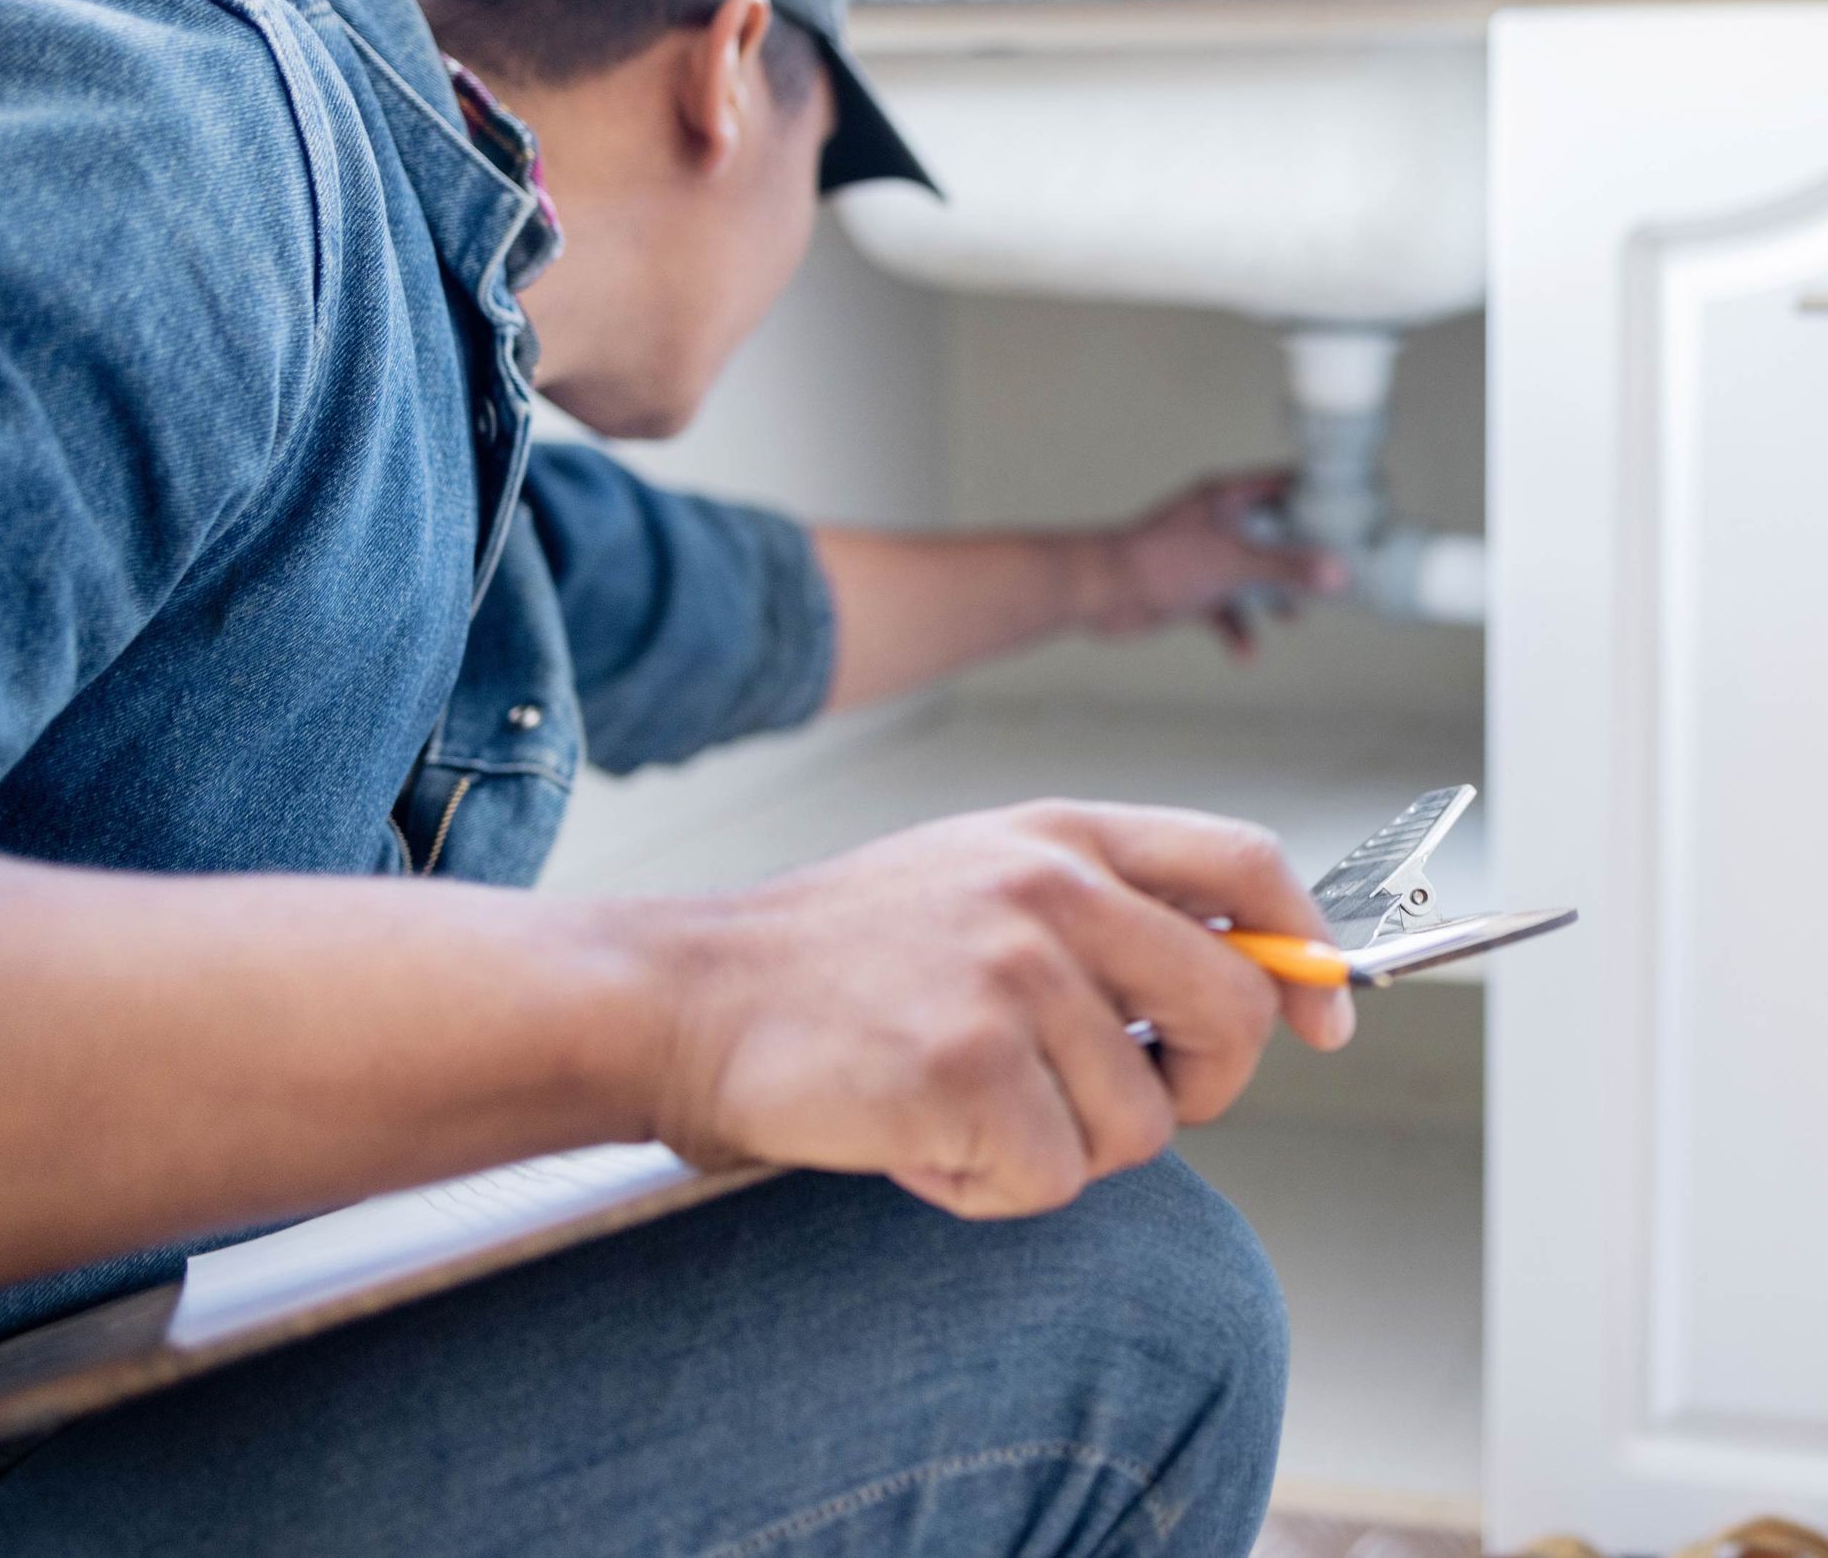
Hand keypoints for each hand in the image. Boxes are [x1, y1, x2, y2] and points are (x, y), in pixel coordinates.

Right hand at [630, 801, 1352, 1219]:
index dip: (1310, 950)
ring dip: (1063, 1146)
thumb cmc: (847, 955)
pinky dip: (990, 1189)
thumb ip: (1107, 909)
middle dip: (1206, 1086)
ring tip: (963, 1103)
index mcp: (1062, 836)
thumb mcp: (982, 878)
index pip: (1247, 866)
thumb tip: (1256, 986)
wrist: (698, 994)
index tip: (1326, 1020)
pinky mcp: (968, 1068)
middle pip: (1234, 1011)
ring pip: (1144, 1126)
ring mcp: (1011, 976)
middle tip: (1116, 1103)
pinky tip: (921, 1138)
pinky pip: (1053, 1181)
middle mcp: (1050, 891)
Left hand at [1081, 469, 1348, 659]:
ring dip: (1270, 598)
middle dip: (1301, 560)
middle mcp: (1217, 522)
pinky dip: (1236, 630)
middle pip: (1274, 534)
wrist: (1099, 593)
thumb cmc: (1156, 562)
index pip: (1284, 485)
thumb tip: (1337, 573)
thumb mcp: (1233, 563)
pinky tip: (1245, 654)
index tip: (1353, 516)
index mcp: (1226, 497)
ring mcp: (1203, 556)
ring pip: (1251, 574)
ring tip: (1293, 617)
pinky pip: (1224, 609)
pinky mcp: (1189, 589)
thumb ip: (1286, 567)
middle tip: (1334, 577)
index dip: (1318, 498)